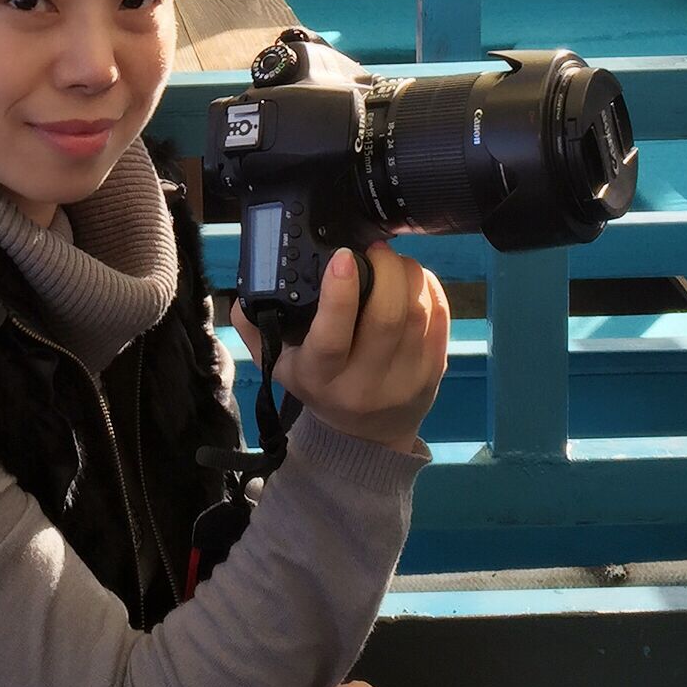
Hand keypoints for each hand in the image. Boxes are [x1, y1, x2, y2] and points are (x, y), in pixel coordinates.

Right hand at [231, 241, 447, 453]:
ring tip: (391, 261)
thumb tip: (245, 296)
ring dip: (408, 273)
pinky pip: (441, 318)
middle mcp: (365, 382)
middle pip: (387, 316)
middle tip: (374, 249)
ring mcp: (406, 379)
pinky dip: (429, 287)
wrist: (363, 437)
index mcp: (321, 377)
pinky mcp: (435, 372)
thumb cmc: (318, 387)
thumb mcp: (279, 366)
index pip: (332, 335)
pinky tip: (412, 279)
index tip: (342, 257)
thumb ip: (256, 329)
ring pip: (418, 312)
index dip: (340, 293)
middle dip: (385, 269)